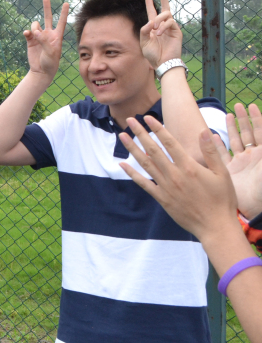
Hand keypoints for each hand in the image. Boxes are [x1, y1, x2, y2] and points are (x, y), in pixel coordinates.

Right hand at [24, 0, 68, 81]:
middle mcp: (48, 34)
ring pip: (36, 24)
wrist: (41, 71)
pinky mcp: (31, 40)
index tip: (66, 3)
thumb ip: (44, 41)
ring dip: (34, 27)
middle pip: (48, 18)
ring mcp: (39, 37)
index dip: (64, 13)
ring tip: (34, 35)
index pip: (61, 22)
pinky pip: (28, 32)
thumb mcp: (51, 53)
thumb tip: (35, 31)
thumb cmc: (50, 63)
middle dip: (47, 8)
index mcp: (57, 37)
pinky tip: (27, 35)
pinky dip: (27, 32)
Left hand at [119, 116, 237, 242]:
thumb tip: (204, 131)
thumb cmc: (222, 199)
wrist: (216, 226)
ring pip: (145, 164)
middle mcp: (174, 175)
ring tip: (122, 136)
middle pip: (153, 150)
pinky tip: (122, 164)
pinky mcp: (162, 198)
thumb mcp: (223, 173)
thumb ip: (211, 151)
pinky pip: (144, 183)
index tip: (147, 117)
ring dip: (132, 149)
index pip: (169, 143)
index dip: (158, 128)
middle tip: (129, 120)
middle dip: (140, 133)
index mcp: (189, 167)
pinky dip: (132, 173)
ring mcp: (166, 187)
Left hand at [140, 0, 181, 68]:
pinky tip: (158, 33)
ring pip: (166, 14)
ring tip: (153, 29)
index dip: (150, 4)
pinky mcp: (177, 32)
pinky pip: (170, 22)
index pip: (152, 13)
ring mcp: (171, 28)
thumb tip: (150, 21)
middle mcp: (163, 26)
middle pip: (165, 8)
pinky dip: (163, 26)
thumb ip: (143, 30)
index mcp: (154, 28)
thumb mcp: (143, 41)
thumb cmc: (152, 54)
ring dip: (158, 19)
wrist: (162, 63)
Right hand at [222, 103, 261, 218]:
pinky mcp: (230, 172)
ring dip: (232, 128)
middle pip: (248, 134)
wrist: (254, 208)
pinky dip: (218, 145)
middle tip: (238, 106)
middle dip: (244, 120)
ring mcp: (241, 164)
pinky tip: (214, 136)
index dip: (257, 119)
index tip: (252, 106)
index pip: (261, 132)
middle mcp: (252, 157)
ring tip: (228, 115)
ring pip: (236, 142)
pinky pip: (222, 155)